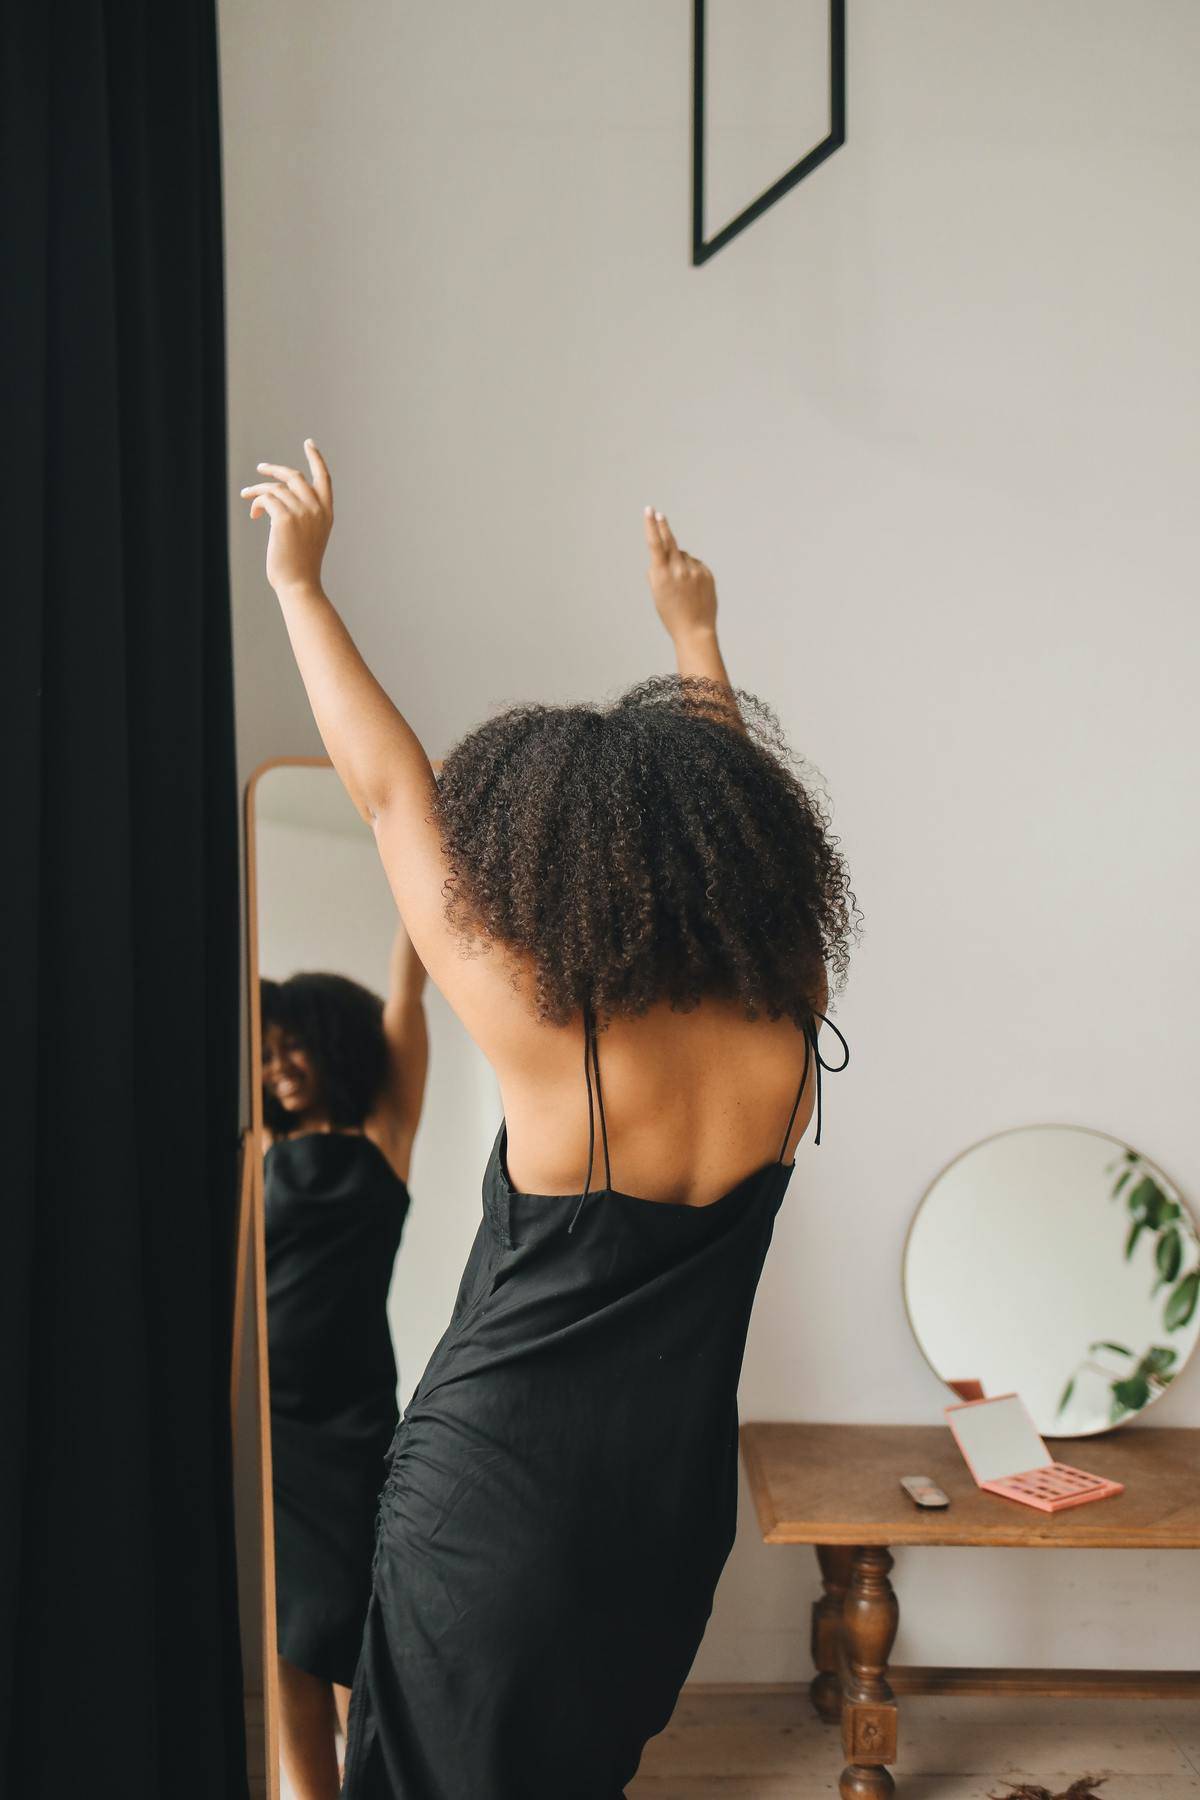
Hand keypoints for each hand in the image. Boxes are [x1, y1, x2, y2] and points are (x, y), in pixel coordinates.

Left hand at [241, 440, 332, 595]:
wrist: (299, 583)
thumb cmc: (301, 565)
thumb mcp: (308, 536)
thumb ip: (301, 514)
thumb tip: (275, 496)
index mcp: (327, 513)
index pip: (324, 478)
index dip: (316, 459)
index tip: (309, 444)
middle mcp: (317, 509)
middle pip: (294, 476)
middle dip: (275, 469)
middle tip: (260, 468)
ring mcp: (302, 512)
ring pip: (275, 488)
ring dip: (258, 490)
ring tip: (247, 496)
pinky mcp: (284, 518)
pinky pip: (266, 498)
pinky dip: (257, 502)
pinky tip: (254, 513)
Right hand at [644, 508, 716, 643]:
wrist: (695, 630)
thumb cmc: (671, 614)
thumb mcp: (657, 594)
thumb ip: (656, 572)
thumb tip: (661, 555)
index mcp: (662, 575)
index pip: (655, 544)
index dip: (651, 526)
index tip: (649, 511)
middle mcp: (678, 570)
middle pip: (670, 541)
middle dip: (663, 527)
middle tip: (659, 515)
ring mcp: (695, 571)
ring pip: (683, 555)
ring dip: (679, 562)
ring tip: (681, 585)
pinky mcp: (707, 573)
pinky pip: (695, 564)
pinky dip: (691, 570)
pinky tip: (692, 587)